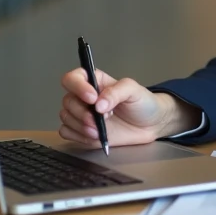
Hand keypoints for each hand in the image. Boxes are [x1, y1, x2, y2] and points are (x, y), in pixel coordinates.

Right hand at [59, 67, 185, 147]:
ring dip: (80, 126)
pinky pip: (66, 132)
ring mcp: (82, 114)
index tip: (93, 99)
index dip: (78, 87)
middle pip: (67, 101)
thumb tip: (99, 105)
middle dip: (82, 113)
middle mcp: (84, 97)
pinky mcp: (82, 131)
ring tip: (100, 131)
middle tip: (100, 120)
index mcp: (95, 81)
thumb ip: (116, 92)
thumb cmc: (143, 103)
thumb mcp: (134, 91)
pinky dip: (78, 136)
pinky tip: (94, 136)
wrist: (150, 125)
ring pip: (65, 117)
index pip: (73, 78)